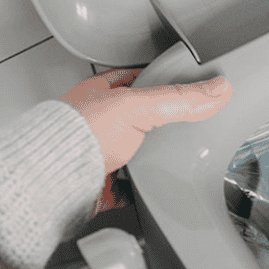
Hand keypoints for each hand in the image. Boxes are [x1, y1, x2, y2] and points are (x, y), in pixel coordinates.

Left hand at [60, 68, 233, 174]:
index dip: (162, 79)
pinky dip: (140, 190)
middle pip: (137, 119)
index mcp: (101, 94)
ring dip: (150, 158)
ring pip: (132, 153)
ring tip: (175, 158)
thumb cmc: (75, 136)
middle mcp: (97, 123)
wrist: (52, 182)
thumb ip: (178, 99)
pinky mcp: (99, 185)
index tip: (186, 84)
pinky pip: (126, 187)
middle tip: (186, 125)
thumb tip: (217, 89)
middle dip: (159, 125)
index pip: (138, 79)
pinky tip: (154, 190)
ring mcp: (97, 155)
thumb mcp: (136, 107)